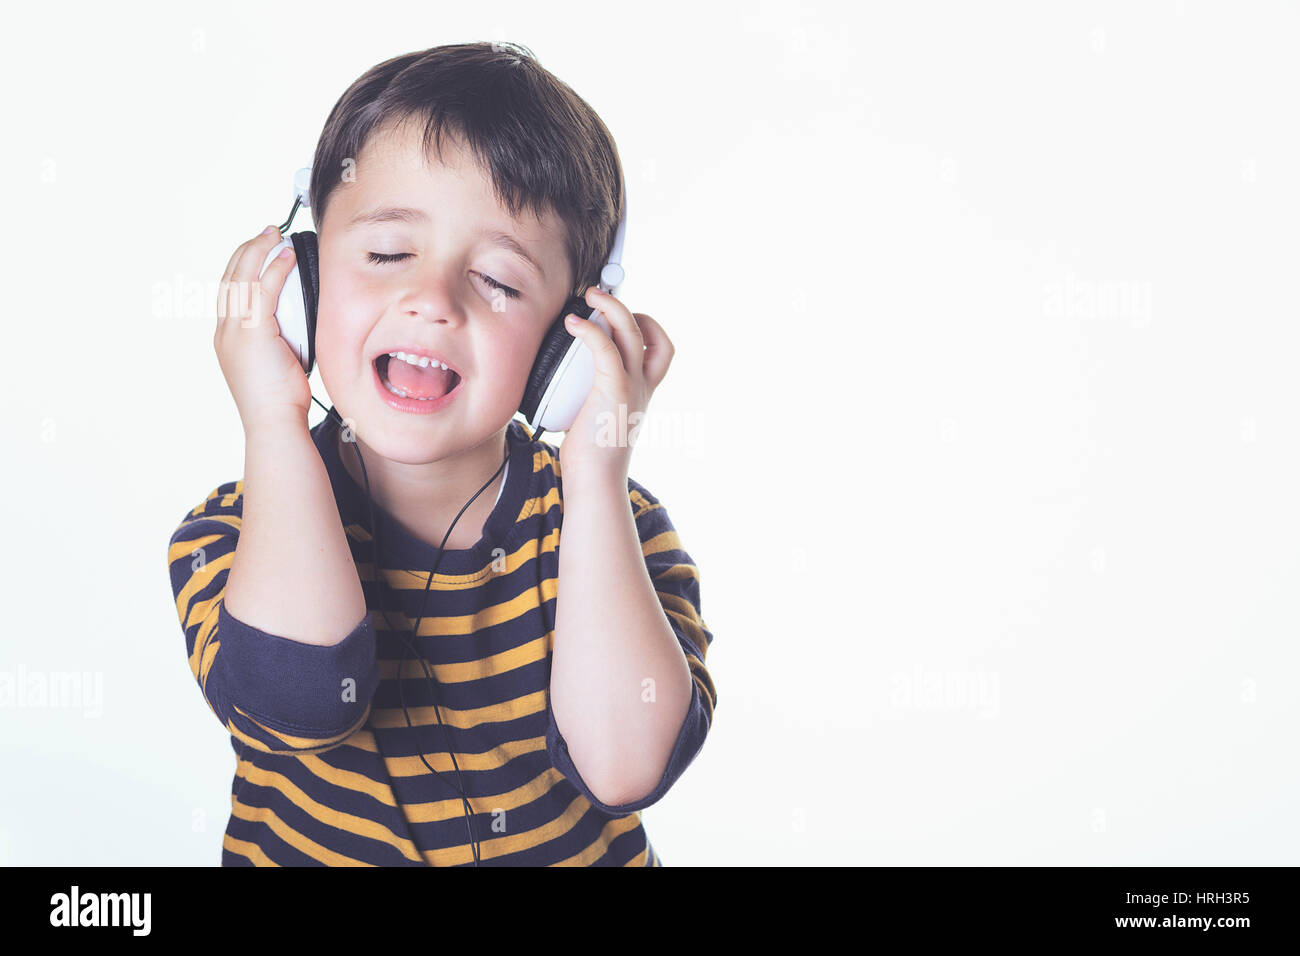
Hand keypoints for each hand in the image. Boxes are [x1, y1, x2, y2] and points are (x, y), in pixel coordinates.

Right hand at [215, 225, 310, 432]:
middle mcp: (225, 331)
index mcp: (228, 338)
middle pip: (230, 277)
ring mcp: (235, 331)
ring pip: (242, 277)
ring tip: (276, 234)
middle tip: (269, 232)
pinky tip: (286, 255)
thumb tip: (300, 326)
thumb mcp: (279, 362)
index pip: (230, 290)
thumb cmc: (280, 401)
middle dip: (248, 249)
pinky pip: (262, 290)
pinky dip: (274, 269)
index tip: (261, 250)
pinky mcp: (251, 333)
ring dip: (259, 250)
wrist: (273, 423)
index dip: (243, 265)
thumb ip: (282, 339)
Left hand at [557, 286, 673, 485]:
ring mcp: (632, 387)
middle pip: (648, 332)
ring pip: (631, 331)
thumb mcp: (597, 417)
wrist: (595, 482)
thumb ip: (591, 395)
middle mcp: (643, 386)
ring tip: (588, 296)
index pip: (661, 349)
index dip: (647, 325)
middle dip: (624, 306)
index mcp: (642, 392)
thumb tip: (562, 380)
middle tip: (597, 294)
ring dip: (611, 306)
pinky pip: (606, 348)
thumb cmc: (590, 456)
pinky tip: (572, 323)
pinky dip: (591, 330)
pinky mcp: (614, 390)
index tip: (618, 318)